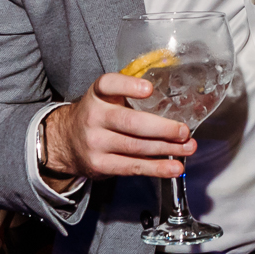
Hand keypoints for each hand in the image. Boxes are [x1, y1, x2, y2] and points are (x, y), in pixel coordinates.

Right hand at [42, 73, 198, 182]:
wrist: (66, 141)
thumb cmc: (98, 116)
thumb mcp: (107, 99)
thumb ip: (132, 97)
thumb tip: (178, 103)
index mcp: (98, 95)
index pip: (109, 85)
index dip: (128, 86)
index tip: (149, 89)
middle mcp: (94, 117)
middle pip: (131, 122)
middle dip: (162, 128)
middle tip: (183, 131)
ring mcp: (95, 143)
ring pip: (136, 147)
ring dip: (167, 149)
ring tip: (188, 148)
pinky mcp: (100, 164)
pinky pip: (132, 167)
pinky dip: (156, 168)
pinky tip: (173, 167)